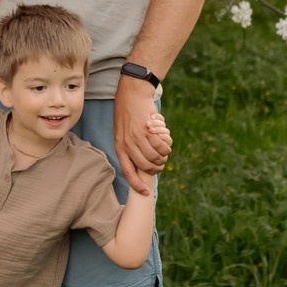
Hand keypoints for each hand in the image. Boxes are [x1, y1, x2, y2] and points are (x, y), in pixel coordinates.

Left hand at [114, 77, 167, 196]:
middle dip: (156, 167)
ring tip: (164, 151)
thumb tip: (138, 162)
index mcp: (119, 146)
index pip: (128, 171)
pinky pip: (162, 145)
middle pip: (146, 166)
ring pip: (155, 156)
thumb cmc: (128, 112)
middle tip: (162, 163)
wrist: (132, 93)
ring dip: (163, 156)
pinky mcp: (148, 130)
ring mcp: (137, 137)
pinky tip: (166, 140)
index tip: (145, 192)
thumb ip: (129, 146)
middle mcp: (127, 144)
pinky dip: (166, 145)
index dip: (137, 184)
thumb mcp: (121, 131)